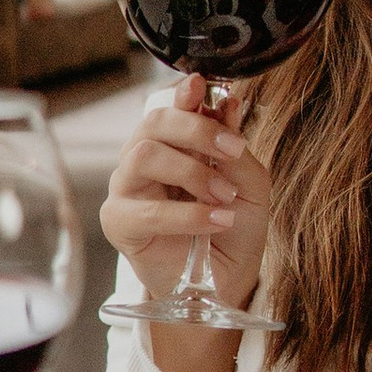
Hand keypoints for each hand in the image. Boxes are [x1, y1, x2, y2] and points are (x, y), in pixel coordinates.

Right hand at [101, 75, 274, 329]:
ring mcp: (128, 189)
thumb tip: (228, 102)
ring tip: (224, 197)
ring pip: (143, 154)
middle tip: (232, 151)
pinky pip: (146, 209)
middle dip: (196, 129)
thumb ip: (236, 147)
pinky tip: (216, 221)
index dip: (185, 93)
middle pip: (153, 121)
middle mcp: (145, 159)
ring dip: (192, 172)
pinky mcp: (119, 222)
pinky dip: (187, 214)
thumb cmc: (234, 232)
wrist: (227, 283)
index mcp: (174, 144)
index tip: (203, 87)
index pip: (171, 106)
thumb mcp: (251, 186)